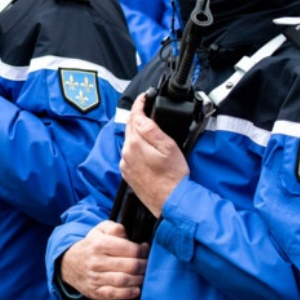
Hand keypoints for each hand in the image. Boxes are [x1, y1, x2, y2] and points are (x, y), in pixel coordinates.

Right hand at [60, 221, 149, 299]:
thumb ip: (114, 228)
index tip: (146, 251)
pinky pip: (115, 294)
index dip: (143, 251)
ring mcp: (95, 278)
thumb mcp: (99, 230)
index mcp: (99, 244)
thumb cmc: (91, 245)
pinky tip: (136, 290)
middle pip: (130, 266)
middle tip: (148, 265)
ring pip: (124, 280)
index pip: (130, 249)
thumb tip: (127, 234)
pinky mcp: (95, 292)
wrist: (69, 263)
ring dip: (139, 279)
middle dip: (144, 266)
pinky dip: (129, 293)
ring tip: (143, 276)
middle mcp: (96, 261)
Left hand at [119, 93, 188, 215]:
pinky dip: (135, 147)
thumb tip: (140, 116)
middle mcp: (126, 153)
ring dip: (136, 132)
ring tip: (148, 127)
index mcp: (135, 144)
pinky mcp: (127, 174)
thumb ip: (151, 130)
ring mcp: (125, 164)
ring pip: (129, 141)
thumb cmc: (173, 176)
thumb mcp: (168, 147)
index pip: (134, 117)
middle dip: (137, 116)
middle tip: (147, 109)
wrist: (171, 201)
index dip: (139, 104)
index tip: (144, 97)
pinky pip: (129, 154)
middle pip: (129, 128)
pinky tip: (146, 149)